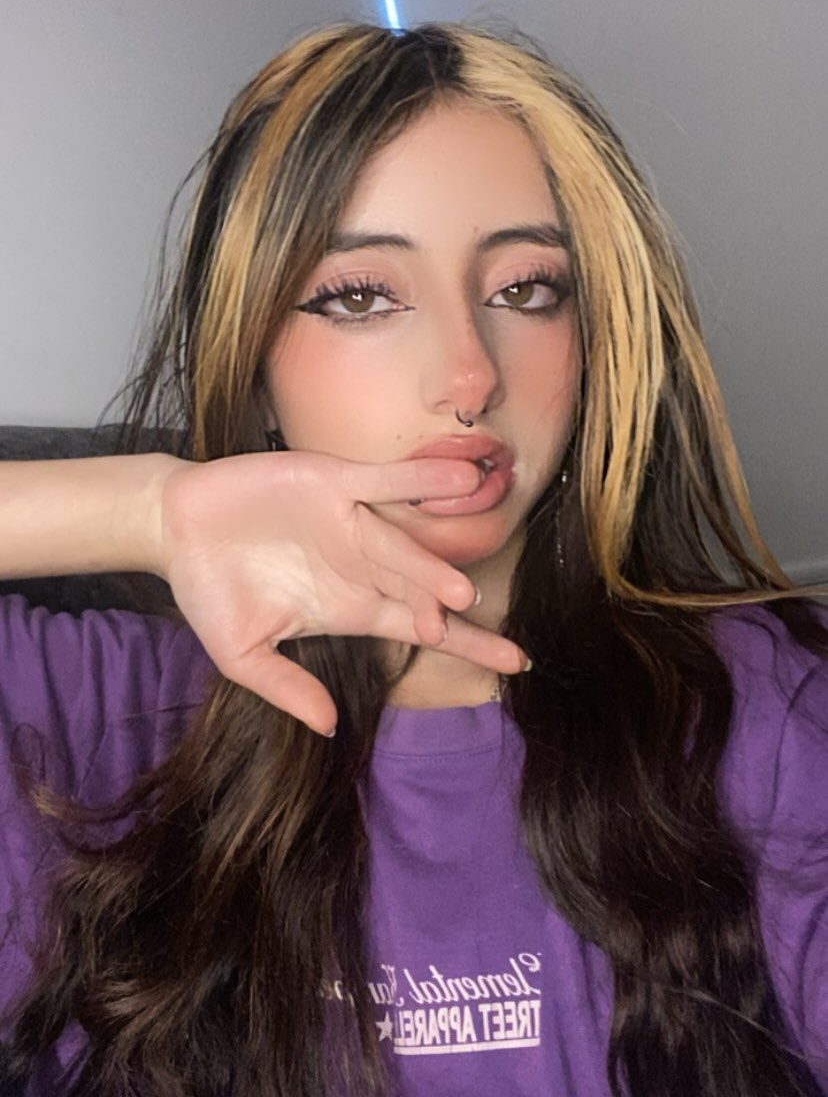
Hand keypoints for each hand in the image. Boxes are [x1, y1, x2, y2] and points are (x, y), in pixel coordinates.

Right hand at [157, 451, 527, 734]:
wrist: (174, 530)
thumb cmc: (210, 592)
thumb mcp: (242, 655)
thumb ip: (286, 687)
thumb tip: (331, 727)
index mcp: (351, 608)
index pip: (420, 629)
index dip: (468, 644)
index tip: (516, 662)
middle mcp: (362, 566)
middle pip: (422, 590)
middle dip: (445, 608)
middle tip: (469, 623)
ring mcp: (351, 522)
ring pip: (403, 544)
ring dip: (431, 563)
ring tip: (460, 587)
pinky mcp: (333, 481)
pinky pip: (383, 480)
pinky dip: (419, 480)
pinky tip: (460, 480)